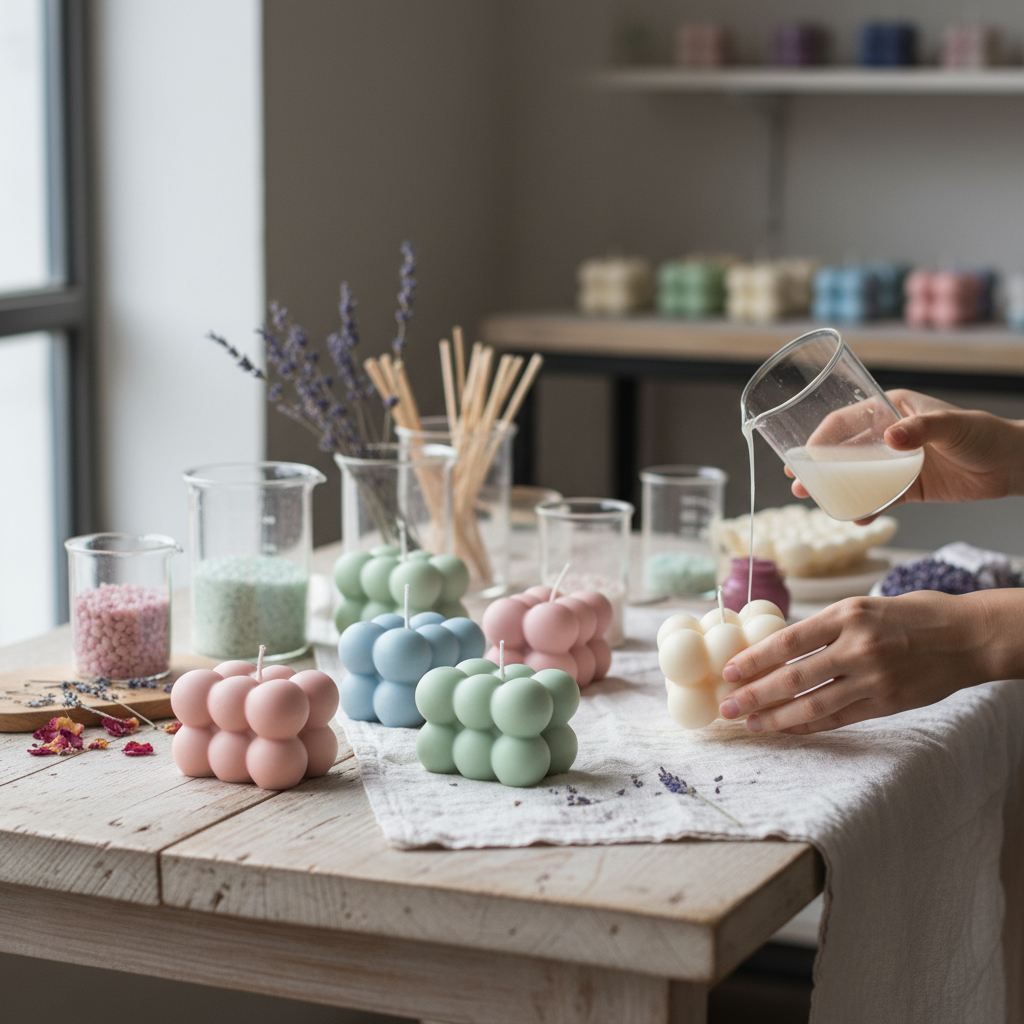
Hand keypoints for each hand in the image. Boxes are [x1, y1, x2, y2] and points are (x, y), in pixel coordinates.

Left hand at [717, 589, 1023, 733]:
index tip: (729, 672)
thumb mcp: (865, 606)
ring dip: (776, 717)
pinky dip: (809, 725)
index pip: (787, 641)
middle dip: (754, 695)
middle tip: (727, 706)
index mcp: (848, 614)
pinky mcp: (887, 703)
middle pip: (792, 678)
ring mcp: (873, 679)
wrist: (970, 636)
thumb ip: (828, 627)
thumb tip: (783, 648)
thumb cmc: (914, 614)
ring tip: (751, 723)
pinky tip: (788, 728)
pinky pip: (839, 719)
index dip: (754, 660)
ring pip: (812, 705)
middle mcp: (858, 647)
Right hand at [788, 389, 1023, 517]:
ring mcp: (896, 463)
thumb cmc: (984, 434)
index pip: (845, 421)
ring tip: (819, 503)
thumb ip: (921, 429)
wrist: (1012, 466)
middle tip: (798, 482)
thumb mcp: (952, 425)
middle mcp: (888, 435)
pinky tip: (857, 518)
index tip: (804, 455)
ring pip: (856, 477)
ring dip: (836, 490)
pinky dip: (866, 509)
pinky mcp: (908, 487)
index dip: (820, 437)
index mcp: (891, 410)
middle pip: (842, 451)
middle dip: (818, 467)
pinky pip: (879, 498)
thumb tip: (891, 438)